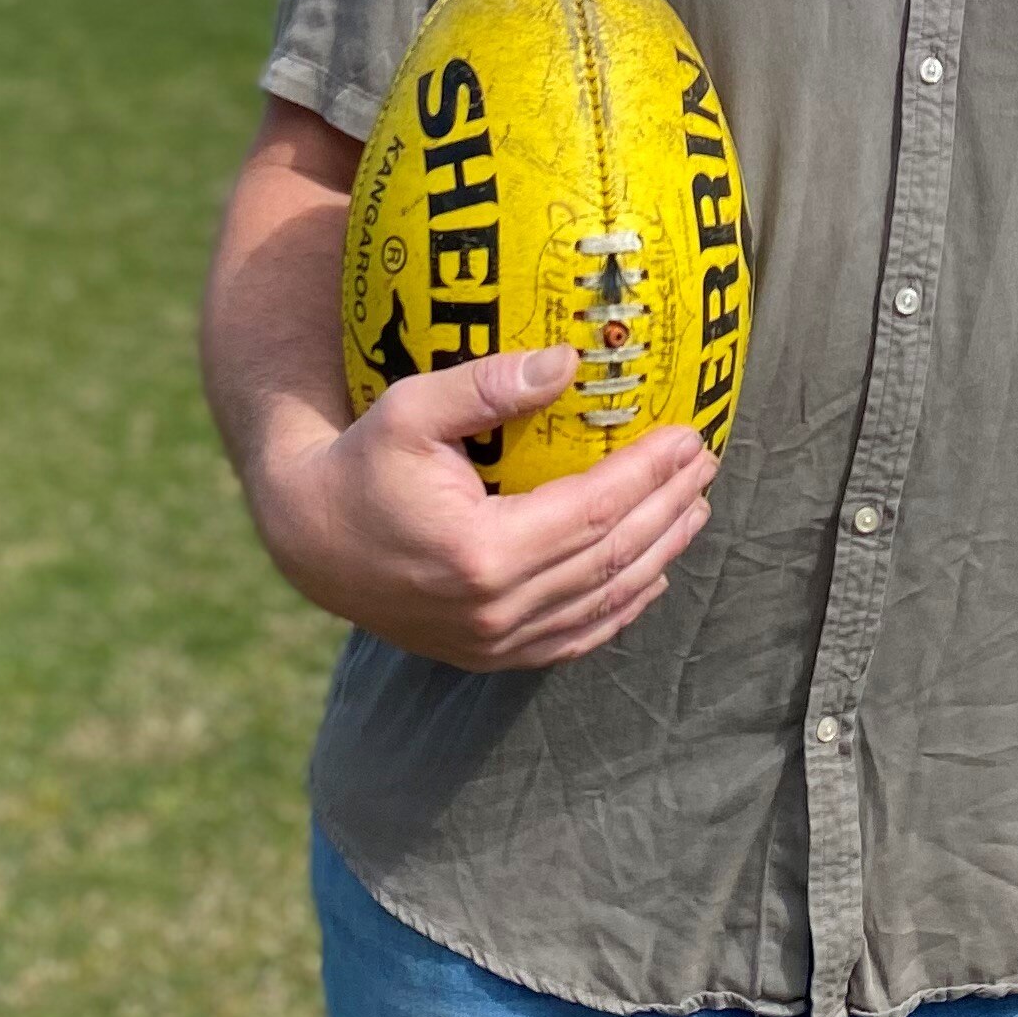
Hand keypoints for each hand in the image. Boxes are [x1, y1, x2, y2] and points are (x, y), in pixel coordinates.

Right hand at [252, 348, 715, 671]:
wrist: (311, 542)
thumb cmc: (362, 461)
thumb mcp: (413, 409)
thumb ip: (489, 385)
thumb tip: (569, 361)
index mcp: (482, 551)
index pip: (594, 510)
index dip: (649, 474)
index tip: (690, 436)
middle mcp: (496, 608)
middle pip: (611, 557)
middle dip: (668, 507)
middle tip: (706, 464)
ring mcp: (494, 642)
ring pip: (602, 601)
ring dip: (658, 553)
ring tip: (695, 509)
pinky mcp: (489, 655)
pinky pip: (574, 637)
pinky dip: (621, 606)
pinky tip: (651, 573)